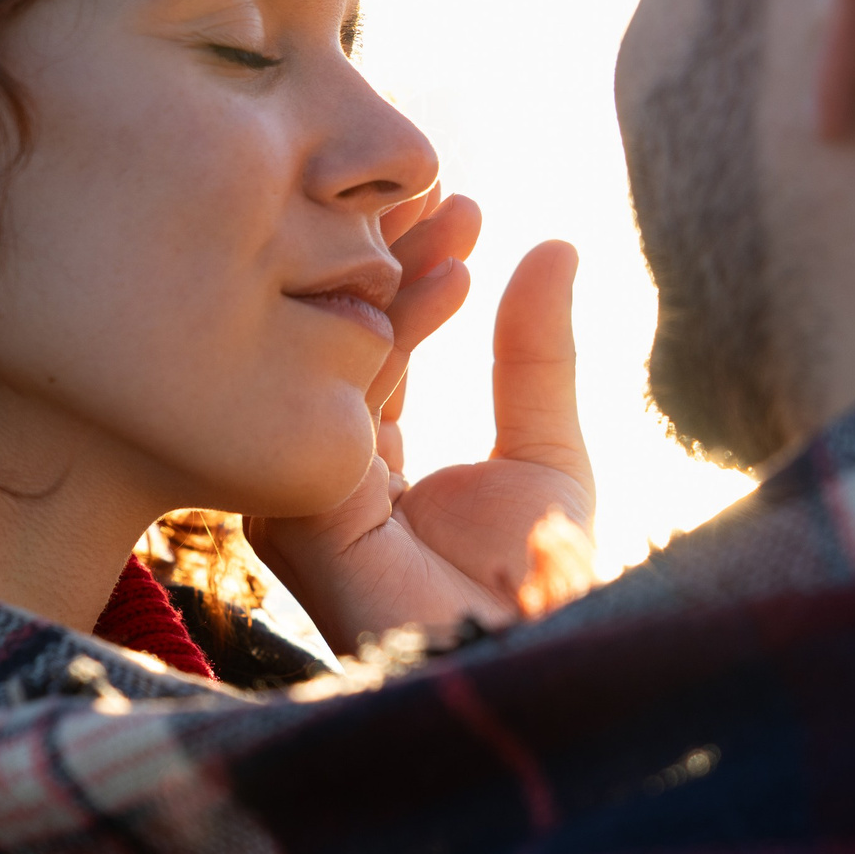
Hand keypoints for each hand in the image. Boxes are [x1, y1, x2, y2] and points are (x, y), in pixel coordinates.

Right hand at [247, 229, 595, 652]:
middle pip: (333, 341)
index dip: (412, 271)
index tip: (464, 204)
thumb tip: (553, 244)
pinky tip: (452, 280)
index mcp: (360, 464)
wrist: (537, 667)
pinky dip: (393, 328)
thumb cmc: (539, 585)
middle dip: (386, 254)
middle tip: (443, 187)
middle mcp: (318, 472)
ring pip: (328, 354)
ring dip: (391, 274)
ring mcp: (301, 493)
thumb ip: (535, 354)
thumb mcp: (546, 449)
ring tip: (459, 215)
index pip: (369, 346)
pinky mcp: (303, 512)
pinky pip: (335, 396)